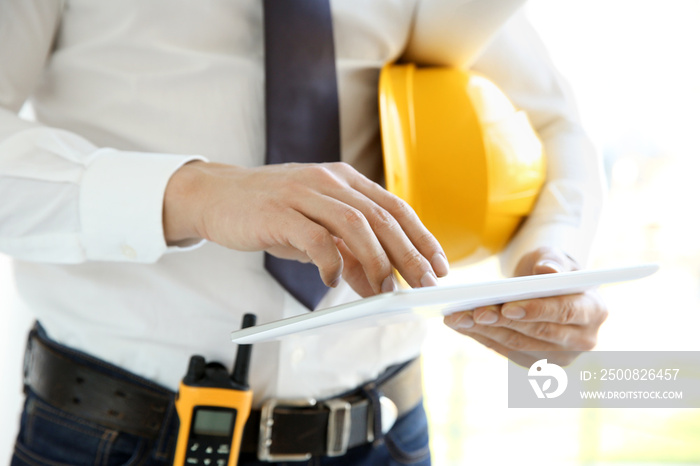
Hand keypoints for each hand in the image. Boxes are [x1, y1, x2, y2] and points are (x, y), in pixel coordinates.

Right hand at [163, 161, 448, 296]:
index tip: (438, 265)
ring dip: (374, 262)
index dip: (421, 236)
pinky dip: (330, 262)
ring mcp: (303, 192)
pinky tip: (333, 282)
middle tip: (422, 284)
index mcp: (344, 180)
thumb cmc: (271, 214)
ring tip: (382, 291)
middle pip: (381, 217)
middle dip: (408, 254)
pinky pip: (314, 238)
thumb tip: (376, 284)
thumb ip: (346, 251)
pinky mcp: (277, 211)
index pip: (394, 207)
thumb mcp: (315, 229)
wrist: (217, 196)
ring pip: (354, 225)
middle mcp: (329, 180)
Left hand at [443, 247, 607, 364]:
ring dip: (486, 332)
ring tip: (458, 318)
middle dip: (502, 322)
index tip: (507, 307)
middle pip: (538, 332)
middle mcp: (584, 338)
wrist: (549, 287)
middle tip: (472, 312)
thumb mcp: (553, 255)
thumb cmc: (552, 267)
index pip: (565, 312)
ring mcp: (561, 356)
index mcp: (595, 310)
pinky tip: (462, 325)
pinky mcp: (539, 363)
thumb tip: (547, 271)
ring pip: (519, 345)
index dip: (536, 310)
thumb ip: (552, 260)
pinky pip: (507, 351)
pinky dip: (483, 337)